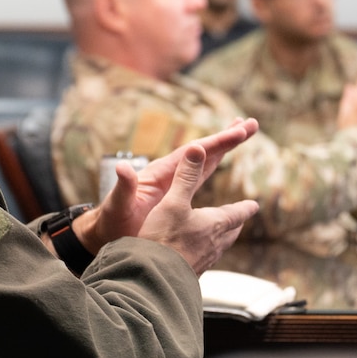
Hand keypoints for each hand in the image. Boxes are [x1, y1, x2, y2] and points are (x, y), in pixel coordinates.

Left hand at [73, 119, 260, 273]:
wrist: (105, 234)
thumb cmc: (111, 221)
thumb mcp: (117, 205)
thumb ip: (123, 188)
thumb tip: (122, 167)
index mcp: (160, 174)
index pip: (194, 153)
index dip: (216, 142)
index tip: (237, 131)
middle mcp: (169, 174)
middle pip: (203, 151)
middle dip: (226, 137)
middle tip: (250, 123)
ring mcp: (172, 183)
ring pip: (203, 160)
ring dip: (223, 146)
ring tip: (241, 132)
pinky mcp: (174, 195)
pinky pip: (199, 176)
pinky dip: (213, 164)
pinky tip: (222, 161)